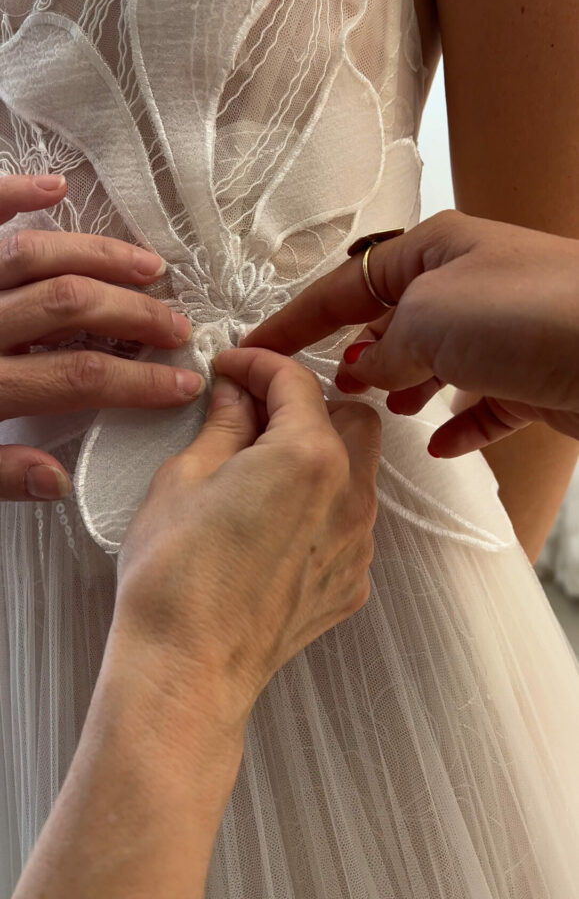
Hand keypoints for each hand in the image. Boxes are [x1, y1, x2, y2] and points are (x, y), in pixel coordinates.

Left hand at [0, 174, 202, 501]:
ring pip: (33, 256)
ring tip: (148, 267)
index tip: (180, 384)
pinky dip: (9, 196)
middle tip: (176, 325)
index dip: (137, 382)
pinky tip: (51, 188)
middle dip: (133, 316)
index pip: (74, 380)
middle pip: (69, 308)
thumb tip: (56, 478)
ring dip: (99, 256)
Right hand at [113, 348, 380, 729]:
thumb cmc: (177, 576)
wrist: (187, 670)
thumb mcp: (185, 477)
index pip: (296, 381)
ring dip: (319, 454)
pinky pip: (349, 522)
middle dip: (308, 404)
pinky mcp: (350, 582)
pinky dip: (321, 505)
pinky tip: (273, 523)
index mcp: (310, 456)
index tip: (232, 368)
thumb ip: (223, 424)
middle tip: (255, 414)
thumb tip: (235, 394)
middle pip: (351, 417)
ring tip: (260, 470)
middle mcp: (350, 495)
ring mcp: (358, 544)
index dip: (259, 363)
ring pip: (357, 471)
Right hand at [244, 211, 578, 455]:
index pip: (344, 286)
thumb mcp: (428, 318)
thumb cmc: (527, 313)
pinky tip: (440, 443)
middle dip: (357, 355)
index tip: (256, 347)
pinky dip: (456, 424)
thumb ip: (384, 348)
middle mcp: (466, 284)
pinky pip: (481, 404)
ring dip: (405, 388)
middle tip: (325, 391)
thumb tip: (366, 370)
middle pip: (392, 321)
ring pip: (435, 362)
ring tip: (382, 411)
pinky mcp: (531, 377)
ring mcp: (502, 331)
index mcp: (433, 250)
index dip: (295, 320)